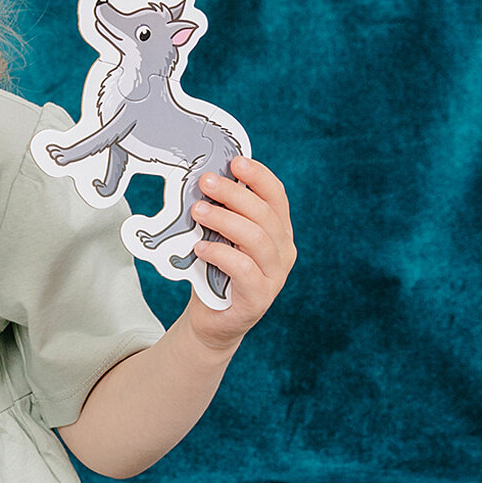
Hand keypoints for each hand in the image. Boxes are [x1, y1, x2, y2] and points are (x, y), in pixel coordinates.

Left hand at [184, 157, 295, 350]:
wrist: (213, 320)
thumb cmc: (216, 272)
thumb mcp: (220, 237)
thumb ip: (222, 214)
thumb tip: (205, 181)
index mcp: (278, 230)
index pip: (276, 196)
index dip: (258, 176)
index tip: (235, 162)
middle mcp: (283, 250)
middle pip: (265, 214)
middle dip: (234, 194)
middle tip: (205, 182)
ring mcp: (275, 275)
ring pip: (256, 238)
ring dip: (225, 220)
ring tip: (198, 212)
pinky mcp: (260, 297)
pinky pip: (244, 269)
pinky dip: (221, 254)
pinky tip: (200, 248)